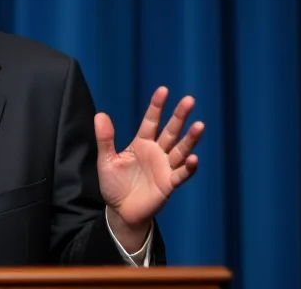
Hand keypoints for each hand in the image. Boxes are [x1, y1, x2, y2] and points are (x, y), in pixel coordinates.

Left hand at [94, 87, 203, 229]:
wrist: (120, 211)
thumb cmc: (114, 184)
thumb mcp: (107, 160)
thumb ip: (105, 139)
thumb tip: (100, 114)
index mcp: (141, 143)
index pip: (151, 121)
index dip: (157, 106)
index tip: (163, 90)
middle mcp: (157, 152)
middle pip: (170, 131)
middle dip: (179, 116)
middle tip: (189, 100)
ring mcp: (165, 167)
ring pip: (180, 150)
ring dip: (190, 139)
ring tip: (200, 125)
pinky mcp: (169, 184)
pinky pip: (181, 174)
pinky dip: (188, 167)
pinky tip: (193, 158)